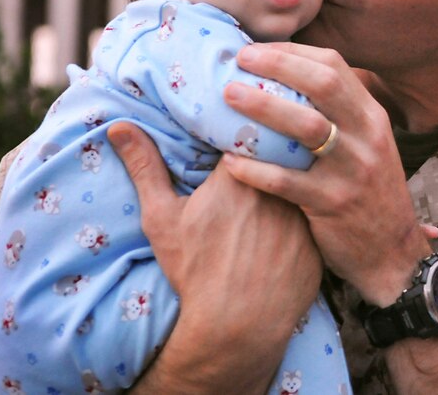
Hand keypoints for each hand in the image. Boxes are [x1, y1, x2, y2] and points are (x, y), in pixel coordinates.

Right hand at [108, 122, 321, 390]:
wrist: (238, 327)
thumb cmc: (195, 271)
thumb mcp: (163, 218)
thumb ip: (145, 167)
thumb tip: (118, 127)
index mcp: (239, 173)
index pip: (249, 126)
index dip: (247, 117)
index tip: (242, 111)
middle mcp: (277, 185)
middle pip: (281, 146)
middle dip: (275, 138)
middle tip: (267, 134)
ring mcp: (303, 208)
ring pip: (305, 174)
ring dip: (298, 168)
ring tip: (289, 167)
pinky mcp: (319, 233)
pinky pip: (319, 206)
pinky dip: (311, 202)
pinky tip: (304, 205)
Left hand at [221, 42, 431, 305]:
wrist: (392, 253)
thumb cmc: (367, 193)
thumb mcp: (367, 146)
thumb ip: (337, 115)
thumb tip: (288, 79)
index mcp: (372, 116)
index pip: (335, 66)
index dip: (292, 53)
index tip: (256, 51)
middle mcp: (368, 136)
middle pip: (323, 84)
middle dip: (278, 65)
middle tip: (238, 61)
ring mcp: (353, 170)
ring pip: (307, 127)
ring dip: (263, 106)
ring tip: (229, 96)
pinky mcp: (334, 205)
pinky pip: (288, 181)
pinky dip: (255, 168)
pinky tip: (230, 161)